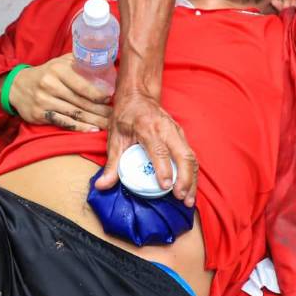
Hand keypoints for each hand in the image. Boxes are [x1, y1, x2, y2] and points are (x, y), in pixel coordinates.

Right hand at [7, 55, 112, 132]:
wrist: (17, 86)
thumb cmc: (46, 73)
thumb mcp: (59, 62)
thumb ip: (79, 61)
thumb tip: (105, 61)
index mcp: (57, 70)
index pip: (81, 84)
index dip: (98, 93)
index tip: (111, 98)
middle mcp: (50, 85)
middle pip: (80, 101)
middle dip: (100, 110)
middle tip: (114, 115)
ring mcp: (44, 101)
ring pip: (74, 113)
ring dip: (94, 121)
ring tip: (108, 125)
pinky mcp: (39, 114)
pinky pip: (64, 123)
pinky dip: (79, 128)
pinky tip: (92, 130)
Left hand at [95, 91, 197, 207]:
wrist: (137, 95)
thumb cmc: (125, 116)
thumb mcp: (114, 138)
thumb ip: (111, 164)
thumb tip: (101, 186)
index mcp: (147, 127)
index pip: (159, 150)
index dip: (164, 169)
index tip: (166, 187)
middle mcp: (166, 128)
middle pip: (183, 154)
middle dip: (185, 178)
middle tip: (181, 198)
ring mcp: (176, 131)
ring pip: (191, 156)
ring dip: (192, 179)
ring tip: (189, 200)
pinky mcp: (181, 135)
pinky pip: (190, 155)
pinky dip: (193, 173)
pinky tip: (190, 189)